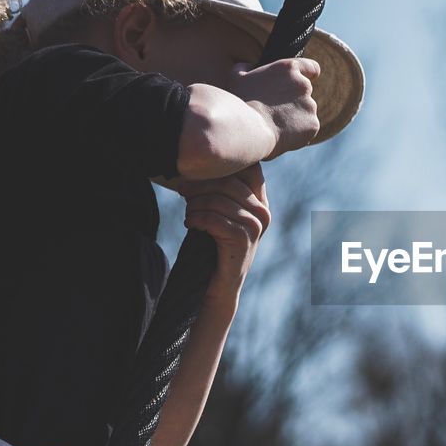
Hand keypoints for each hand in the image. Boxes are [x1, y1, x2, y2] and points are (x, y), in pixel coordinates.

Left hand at [178, 163, 271, 303]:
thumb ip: (218, 189)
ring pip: (218, 200)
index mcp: (260, 202)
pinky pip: (213, 218)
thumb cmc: (212, 245)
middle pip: (229, 181)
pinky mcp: (242, 240)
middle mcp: (263, 212)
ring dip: (195, 204)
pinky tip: (190, 224)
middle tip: (182, 191)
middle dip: (200, 184)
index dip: (220, 165)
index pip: (248, 168)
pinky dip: (195, 219)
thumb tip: (195, 160)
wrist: (215, 285)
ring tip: (188, 213)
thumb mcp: (219, 212)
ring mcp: (255, 227)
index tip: (196, 171)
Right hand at [228, 57, 320, 158]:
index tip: (305, 80)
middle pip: (305, 93)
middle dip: (294, 101)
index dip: (309, 74)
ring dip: (295, 118)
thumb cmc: (239, 102)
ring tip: (274, 126)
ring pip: (305, 112)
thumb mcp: (236, 77)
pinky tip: (281, 137)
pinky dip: (298, 134)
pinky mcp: (313, 125)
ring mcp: (310, 105)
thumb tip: (249, 67)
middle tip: (275, 112)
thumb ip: (244, 68)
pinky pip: (307, 130)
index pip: (311, 67)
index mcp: (289, 68)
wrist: (247, 128)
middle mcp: (304, 85)